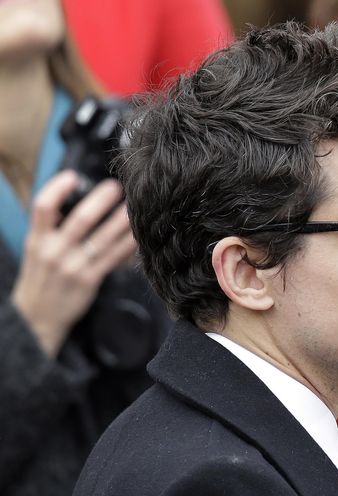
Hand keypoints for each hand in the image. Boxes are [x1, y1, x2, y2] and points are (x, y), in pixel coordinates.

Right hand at [11, 171, 136, 357]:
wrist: (37, 316)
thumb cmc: (41, 277)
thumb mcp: (37, 250)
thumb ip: (52, 228)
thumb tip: (75, 201)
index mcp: (38, 239)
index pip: (42, 207)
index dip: (56, 188)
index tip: (72, 176)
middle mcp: (54, 251)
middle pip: (79, 220)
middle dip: (100, 201)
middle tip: (116, 186)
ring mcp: (73, 266)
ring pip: (102, 239)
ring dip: (121, 221)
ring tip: (135, 206)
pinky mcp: (90, 280)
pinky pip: (114, 258)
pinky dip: (128, 245)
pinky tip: (140, 234)